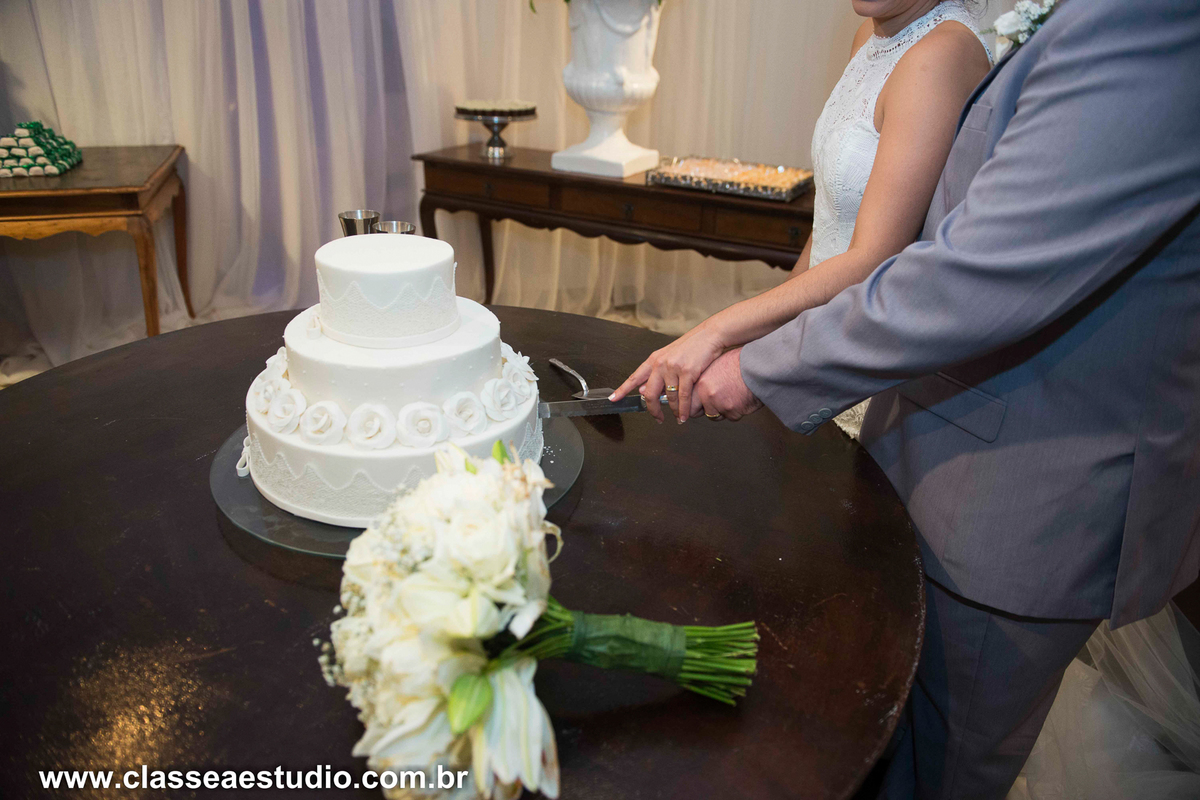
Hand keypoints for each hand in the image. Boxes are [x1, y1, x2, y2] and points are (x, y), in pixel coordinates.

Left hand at [609, 323, 725, 423]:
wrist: (710, 335)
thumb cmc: (692, 346)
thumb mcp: (670, 357)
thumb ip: (657, 373)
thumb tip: (642, 390)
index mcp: (654, 360)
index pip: (634, 378)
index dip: (622, 390)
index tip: (613, 399)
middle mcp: (660, 364)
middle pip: (649, 394)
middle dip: (652, 410)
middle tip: (658, 418)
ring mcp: (673, 367)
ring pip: (668, 398)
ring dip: (674, 411)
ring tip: (679, 417)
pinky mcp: (687, 372)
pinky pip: (682, 397)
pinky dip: (683, 409)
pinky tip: (684, 415)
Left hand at [691, 347, 762, 421]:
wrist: (758, 366)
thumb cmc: (740, 363)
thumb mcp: (715, 366)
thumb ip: (704, 380)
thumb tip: (697, 391)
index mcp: (700, 382)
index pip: (687, 402)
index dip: (692, 406)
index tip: (695, 408)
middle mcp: (707, 394)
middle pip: (697, 413)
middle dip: (705, 411)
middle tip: (715, 406)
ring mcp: (719, 404)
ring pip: (716, 416)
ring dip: (722, 410)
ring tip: (733, 395)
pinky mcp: (732, 411)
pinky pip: (732, 417)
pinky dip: (737, 410)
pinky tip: (742, 397)